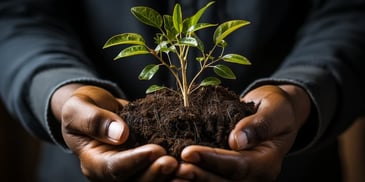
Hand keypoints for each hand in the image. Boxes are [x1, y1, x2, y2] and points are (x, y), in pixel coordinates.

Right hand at [51, 84, 177, 180]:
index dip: (135, 161)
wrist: (95, 107)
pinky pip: (155, 167)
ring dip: (165, 175)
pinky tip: (187, 159)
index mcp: (93, 162)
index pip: (114, 168)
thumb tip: (120, 134)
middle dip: (155, 173)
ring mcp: (129, 167)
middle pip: (134, 181)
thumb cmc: (82, 107)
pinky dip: (171, 166)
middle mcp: (111, 171)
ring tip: (185, 166)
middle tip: (174, 162)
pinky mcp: (142, 160)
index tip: (155, 150)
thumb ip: (94, 120)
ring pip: (148, 179)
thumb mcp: (79, 108)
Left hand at [174, 85, 310, 180]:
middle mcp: (256, 176)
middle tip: (175, 168)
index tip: (188, 153)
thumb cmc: (277, 109)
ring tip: (171, 174)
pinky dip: (196, 177)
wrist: (276, 113)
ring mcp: (243, 177)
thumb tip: (237, 140)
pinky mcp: (230, 173)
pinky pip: (214, 178)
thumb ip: (259, 124)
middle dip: (199, 177)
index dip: (212, 160)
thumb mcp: (275, 111)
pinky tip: (176, 172)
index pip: (238, 166)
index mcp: (268, 162)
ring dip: (194, 181)